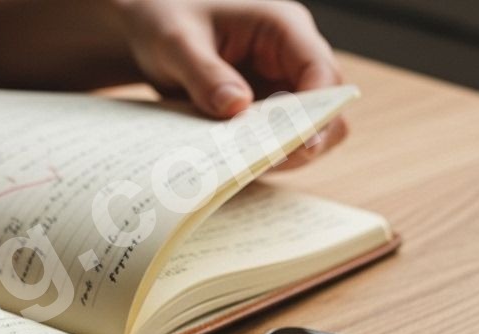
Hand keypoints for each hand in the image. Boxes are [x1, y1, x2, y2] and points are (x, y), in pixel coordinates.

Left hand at [113, 0, 346, 167]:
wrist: (150, 32)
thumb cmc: (166, 23)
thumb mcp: (176, 44)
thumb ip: (205, 74)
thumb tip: (237, 108)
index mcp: (282, 27)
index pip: (320, 70)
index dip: (319, 110)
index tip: (302, 144)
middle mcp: (291, 57)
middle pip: (327, 107)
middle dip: (305, 138)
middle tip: (268, 164)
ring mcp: (283, 85)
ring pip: (310, 130)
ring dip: (285, 152)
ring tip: (244, 166)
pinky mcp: (268, 110)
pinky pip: (281, 141)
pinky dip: (264, 156)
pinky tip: (235, 164)